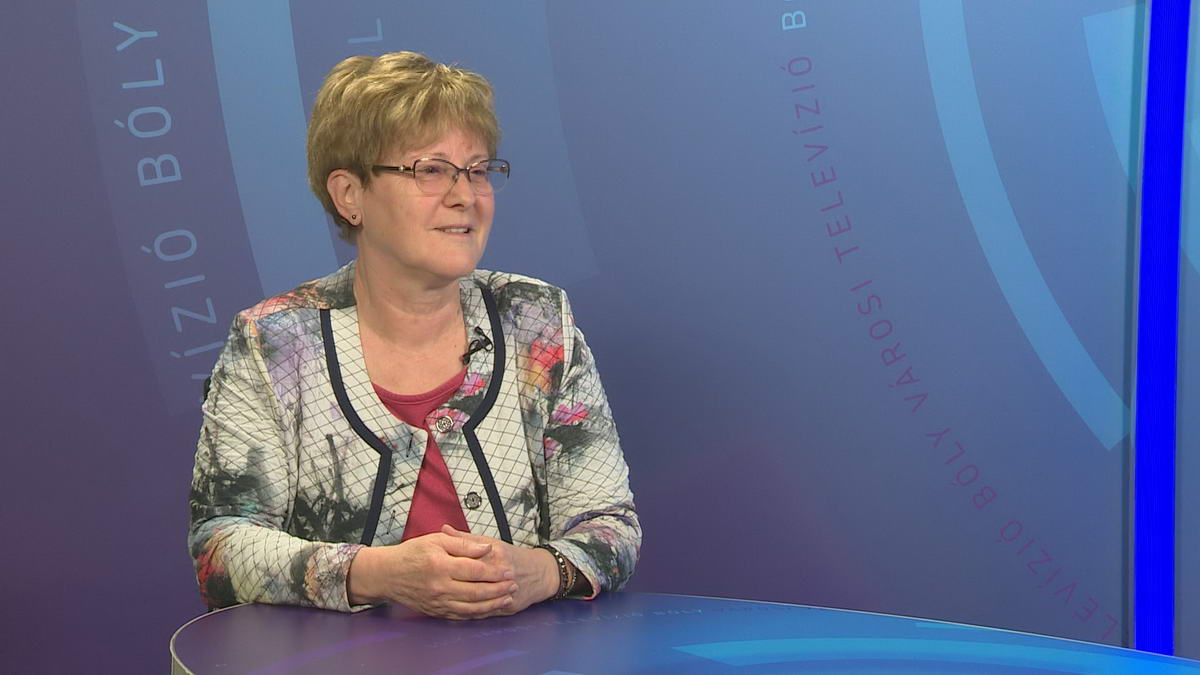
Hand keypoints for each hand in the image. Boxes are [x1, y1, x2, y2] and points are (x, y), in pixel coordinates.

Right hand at [347, 531, 517, 618]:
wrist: (387, 574)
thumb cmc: (411, 553)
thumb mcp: (436, 540)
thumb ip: (463, 543)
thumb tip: (486, 548)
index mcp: (441, 565)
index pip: (475, 571)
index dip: (495, 572)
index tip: (508, 570)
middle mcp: (440, 586)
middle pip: (476, 592)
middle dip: (499, 590)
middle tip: (513, 585)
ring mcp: (437, 602)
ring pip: (471, 607)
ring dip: (492, 604)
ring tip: (507, 598)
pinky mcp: (435, 611)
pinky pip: (460, 616)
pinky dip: (477, 614)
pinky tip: (488, 609)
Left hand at [439, 525, 558, 614]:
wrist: (539, 573)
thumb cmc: (512, 556)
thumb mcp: (491, 542)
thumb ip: (466, 538)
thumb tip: (444, 529)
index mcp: (494, 556)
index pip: (466, 562)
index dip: (447, 566)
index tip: (429, 566)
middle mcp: (500, 576)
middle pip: (469, 584)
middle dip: (448, 587)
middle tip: (428, 586)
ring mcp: (504, 593)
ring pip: (475, 602)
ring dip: (457, 602)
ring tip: (438, 600)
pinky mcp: (506, 609)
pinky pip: (483, 613)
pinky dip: (467, 613)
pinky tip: (454, 611)